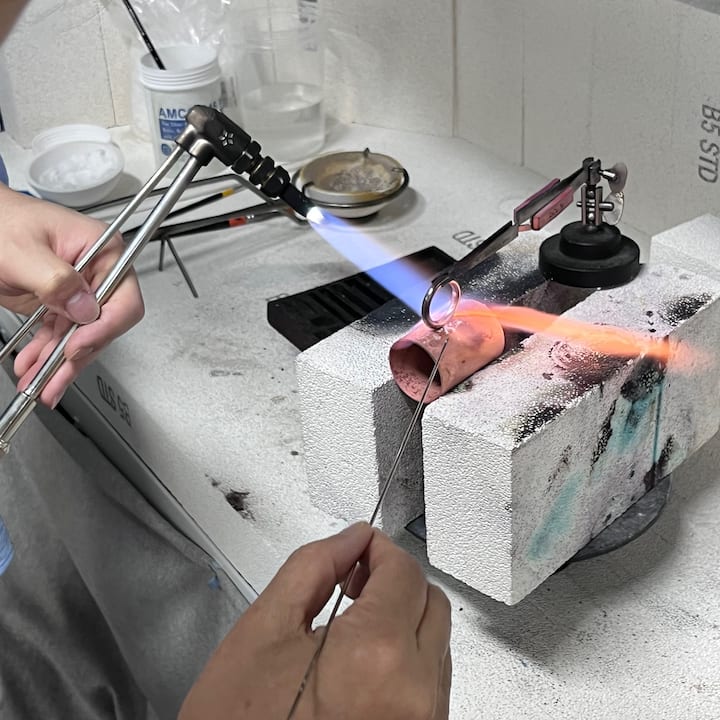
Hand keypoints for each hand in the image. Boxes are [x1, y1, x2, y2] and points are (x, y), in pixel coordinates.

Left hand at [0, 185, 143, 406]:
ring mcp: (80, 290)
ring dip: (59, 364)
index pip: (123, 299)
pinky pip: (61, 335)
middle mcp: (97, 272)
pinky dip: (47, 355)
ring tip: (41, 383)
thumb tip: (85, 309)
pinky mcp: (61, 303)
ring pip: (81, 338)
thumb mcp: (23, 251)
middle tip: (57, 377)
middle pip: (103, 325)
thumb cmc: (1, 221)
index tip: (77, 347)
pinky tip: (35, 368)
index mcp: (103, 250)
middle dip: (77, 356)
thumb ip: (57, 280)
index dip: (103, 328)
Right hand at [180, 523, 451, 719]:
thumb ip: (311, 568)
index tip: (360, 547)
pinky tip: (364, 661)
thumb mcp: (261, 632)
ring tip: (354, 623)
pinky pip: (431, 681)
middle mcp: (413, 692)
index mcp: (376, 654)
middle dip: (395, 581)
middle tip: (355, 580)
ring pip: (437, 641)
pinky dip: (406, 658)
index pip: (403, 572)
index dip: (379, 549)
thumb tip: (349, 541)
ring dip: (403, 619)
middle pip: (431, 602)